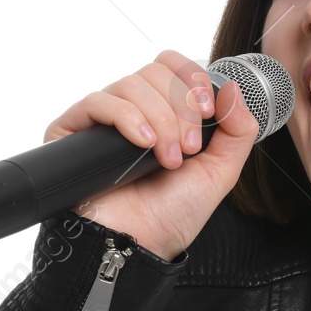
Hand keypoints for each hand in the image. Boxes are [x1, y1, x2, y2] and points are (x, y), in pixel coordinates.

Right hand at [42, 49, 260, 260]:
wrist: (138, 245)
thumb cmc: (171, 214)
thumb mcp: (219, 172)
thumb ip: (237, 130)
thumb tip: (233, 87)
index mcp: (164, 112)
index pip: (171, 65)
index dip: (192, 78)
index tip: (207, 110)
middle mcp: (133, 110)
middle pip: (155, 72)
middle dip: (180, 109)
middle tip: (187, 149)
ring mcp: (102, 119)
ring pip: (131, 84)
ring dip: (159, 120)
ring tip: (167, 158)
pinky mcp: (73, 130)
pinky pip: (99, 102)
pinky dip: (128, 118)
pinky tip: (143, 145)